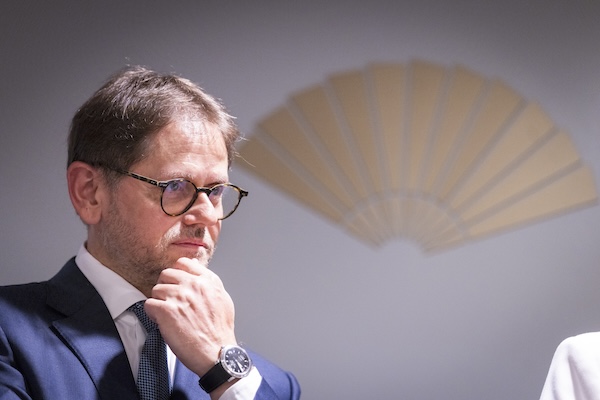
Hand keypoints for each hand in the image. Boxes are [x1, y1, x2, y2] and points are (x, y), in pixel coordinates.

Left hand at [143, 257, 236, 374]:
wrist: (217, 352)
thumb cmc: (220, 330)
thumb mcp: (223, 298)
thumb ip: (209, 281)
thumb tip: (196, 266)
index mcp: (208, 281)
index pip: (183, 263)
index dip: (176, 273)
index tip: (175, 284)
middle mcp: (193, 285)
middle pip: (166, 274)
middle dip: (165, 287)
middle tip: (169, 301)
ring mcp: (179, 296)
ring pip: (156, 290)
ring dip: (159, 302)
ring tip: (168, 315)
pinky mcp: (166, 311)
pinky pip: (149, 304)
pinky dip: (152, 314)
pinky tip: (162, 322)